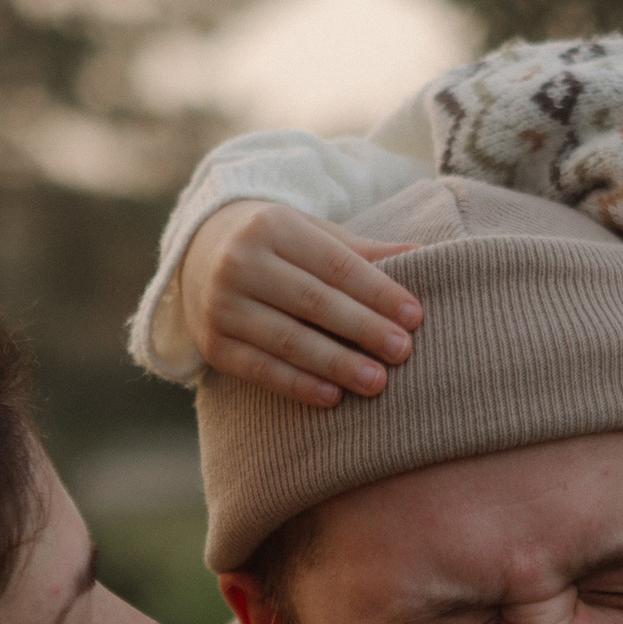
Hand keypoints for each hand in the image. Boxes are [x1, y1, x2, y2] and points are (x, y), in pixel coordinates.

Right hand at [180, 200, 420, 405]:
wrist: (199, 251)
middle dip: (363, 328)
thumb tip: (423, 253)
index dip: (377, 292)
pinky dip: (298, 385)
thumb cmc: (275, 245)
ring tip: (377, 381)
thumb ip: (362, 250)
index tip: (414, 317)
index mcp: (272, 226)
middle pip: (313, 302)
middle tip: (402, 352)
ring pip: (287, 340)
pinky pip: (260, 369)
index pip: (335, 265)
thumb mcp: (312, 234)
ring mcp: (221, 305)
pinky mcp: (212, 344)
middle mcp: (240, 263)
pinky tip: (333, 397)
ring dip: (336, 364)